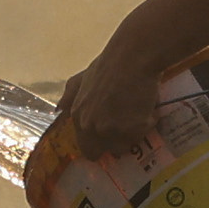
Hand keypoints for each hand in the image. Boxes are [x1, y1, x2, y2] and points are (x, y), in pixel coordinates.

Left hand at [29, 48, 172, 206]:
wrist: (132, 56)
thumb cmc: (108, 64)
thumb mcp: (81, 79)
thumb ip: (70, 95)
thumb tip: (59, 109)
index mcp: (79, 118)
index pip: (87, 149)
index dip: (100, 145)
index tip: (110, 137)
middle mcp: (91, 127)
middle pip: (106, 151)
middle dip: (117, 143)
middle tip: (128, 129)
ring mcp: (111, 130)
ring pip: (127, 144)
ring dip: (134, 132)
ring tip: (139, 113)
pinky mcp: (132, 128)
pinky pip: (144, 133)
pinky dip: (149, 121)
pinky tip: (148, 106)